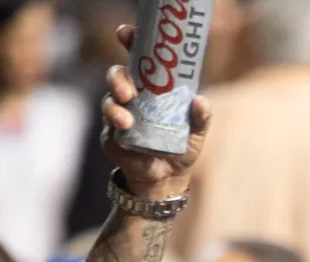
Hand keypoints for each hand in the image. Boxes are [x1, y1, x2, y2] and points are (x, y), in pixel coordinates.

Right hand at [100, 24, 211, 200]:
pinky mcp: (112, 136)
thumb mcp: (196, 132)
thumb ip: (201, 117)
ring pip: (109, 100)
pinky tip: (125, 128)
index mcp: (152, 87)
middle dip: (118, 78)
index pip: (138, 58)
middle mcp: (133, 96)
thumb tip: (201, 101)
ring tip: (127, 119)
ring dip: (115, 106)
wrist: (168, 179)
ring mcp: (120, 115)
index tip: (126, 34)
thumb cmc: (182, 147)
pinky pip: (109, 126)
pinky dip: (115, 124)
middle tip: (128, 90)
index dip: (130, 42)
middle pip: (118, 75)